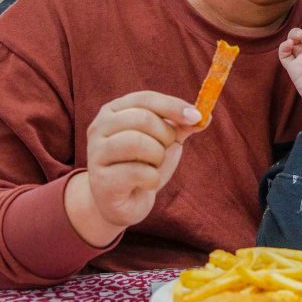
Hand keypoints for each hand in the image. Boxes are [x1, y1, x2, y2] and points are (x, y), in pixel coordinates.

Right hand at [82, 91, 205, 230]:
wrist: (124, 202)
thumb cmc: (144, 165)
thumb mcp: (164, 141)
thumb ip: (181, 126)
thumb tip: (205, 115)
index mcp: (114, 110)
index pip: (146, 98)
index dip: (173, 106)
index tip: (196, 117)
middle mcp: (99, 127)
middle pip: (143, 119)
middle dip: (165, 136)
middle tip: (164, 150)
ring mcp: (96, 153)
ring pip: (137, 142)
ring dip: (157, 157)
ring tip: (152, 166)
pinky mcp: (101, 180)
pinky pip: (138, 172)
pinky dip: (152, 179)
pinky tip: (145, 183)